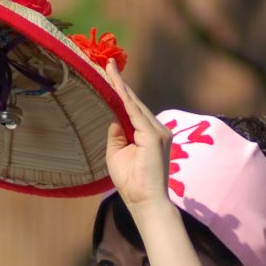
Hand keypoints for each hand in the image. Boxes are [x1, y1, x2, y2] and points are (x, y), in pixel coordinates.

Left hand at [103, 63, 172, 211]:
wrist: (144, 202)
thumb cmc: (131, 182)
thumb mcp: (117, 153)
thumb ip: (117, 134)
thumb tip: (114, 117)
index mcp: (149, 134)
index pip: (133, 108)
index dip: (121, 91)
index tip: (110, 72)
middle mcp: (157, 129)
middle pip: (135, 102)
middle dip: (120, 83)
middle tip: (107, 63)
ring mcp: (158, 132)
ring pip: (136, 105)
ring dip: (121, 87)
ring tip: (109, 69)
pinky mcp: (154, 137)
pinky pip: (136, 113)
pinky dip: (125, 99)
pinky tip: (116, 86)